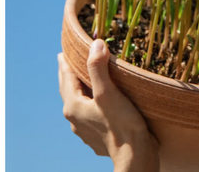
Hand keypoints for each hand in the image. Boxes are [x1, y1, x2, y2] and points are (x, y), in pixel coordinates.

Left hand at [58, 39, 159, 171]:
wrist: (135, 156)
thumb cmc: (121, 123)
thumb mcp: (108, 92)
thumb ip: (98, 67)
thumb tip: (95, 44)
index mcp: (74, 106)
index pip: (66, 77)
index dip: (65, 62)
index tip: (63, 50)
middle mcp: (75, 118)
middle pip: (69, 90)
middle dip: (69, 74)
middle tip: (67, 61)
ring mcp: (85, 129)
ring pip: (79, 102)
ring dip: (80, 88)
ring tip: (84, 78)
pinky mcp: (97, 135)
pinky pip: (89, 113)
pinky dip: (90, 101)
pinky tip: (98, 100)